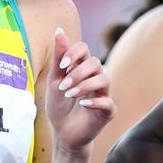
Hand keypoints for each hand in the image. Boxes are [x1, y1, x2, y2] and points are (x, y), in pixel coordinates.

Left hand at [45, 28, 114, 151]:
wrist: (62, 132)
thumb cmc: (59, 103)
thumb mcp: (54, 79)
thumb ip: (59, 57)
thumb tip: (59, 30)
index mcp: (81, 68)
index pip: (84, 49)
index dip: (74, 52)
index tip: (62, 65)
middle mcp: (94, 78)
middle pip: (95, 63)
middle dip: (78, 72)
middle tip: (63, 86)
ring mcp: (102, 94)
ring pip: (104, 79)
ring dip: (84, 85)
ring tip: (69, 95)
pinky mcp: (107, 111)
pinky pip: (108, 102)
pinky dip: (95, 101)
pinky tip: (82, 104)